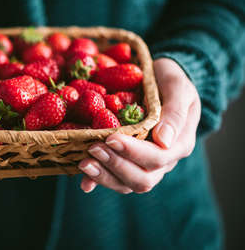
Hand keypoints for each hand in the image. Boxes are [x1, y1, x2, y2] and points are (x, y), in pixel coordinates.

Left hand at [78, 58, 200, 193]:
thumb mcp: (177, 86)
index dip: (133, 151)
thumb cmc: (168, 81)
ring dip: (104, 176)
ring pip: (127, 183)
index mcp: (178, 143)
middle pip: (142, 178)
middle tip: (93, 149)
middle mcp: (163, 160)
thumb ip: (174, 112)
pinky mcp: (127, 162)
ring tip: (83, 162)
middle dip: (115, 165)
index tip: (111, 138)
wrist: (160, 80)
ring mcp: (144, 164)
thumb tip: (164, 141)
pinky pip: (114, 179)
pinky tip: (84, 182)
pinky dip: (97, 181)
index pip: (157, 158)